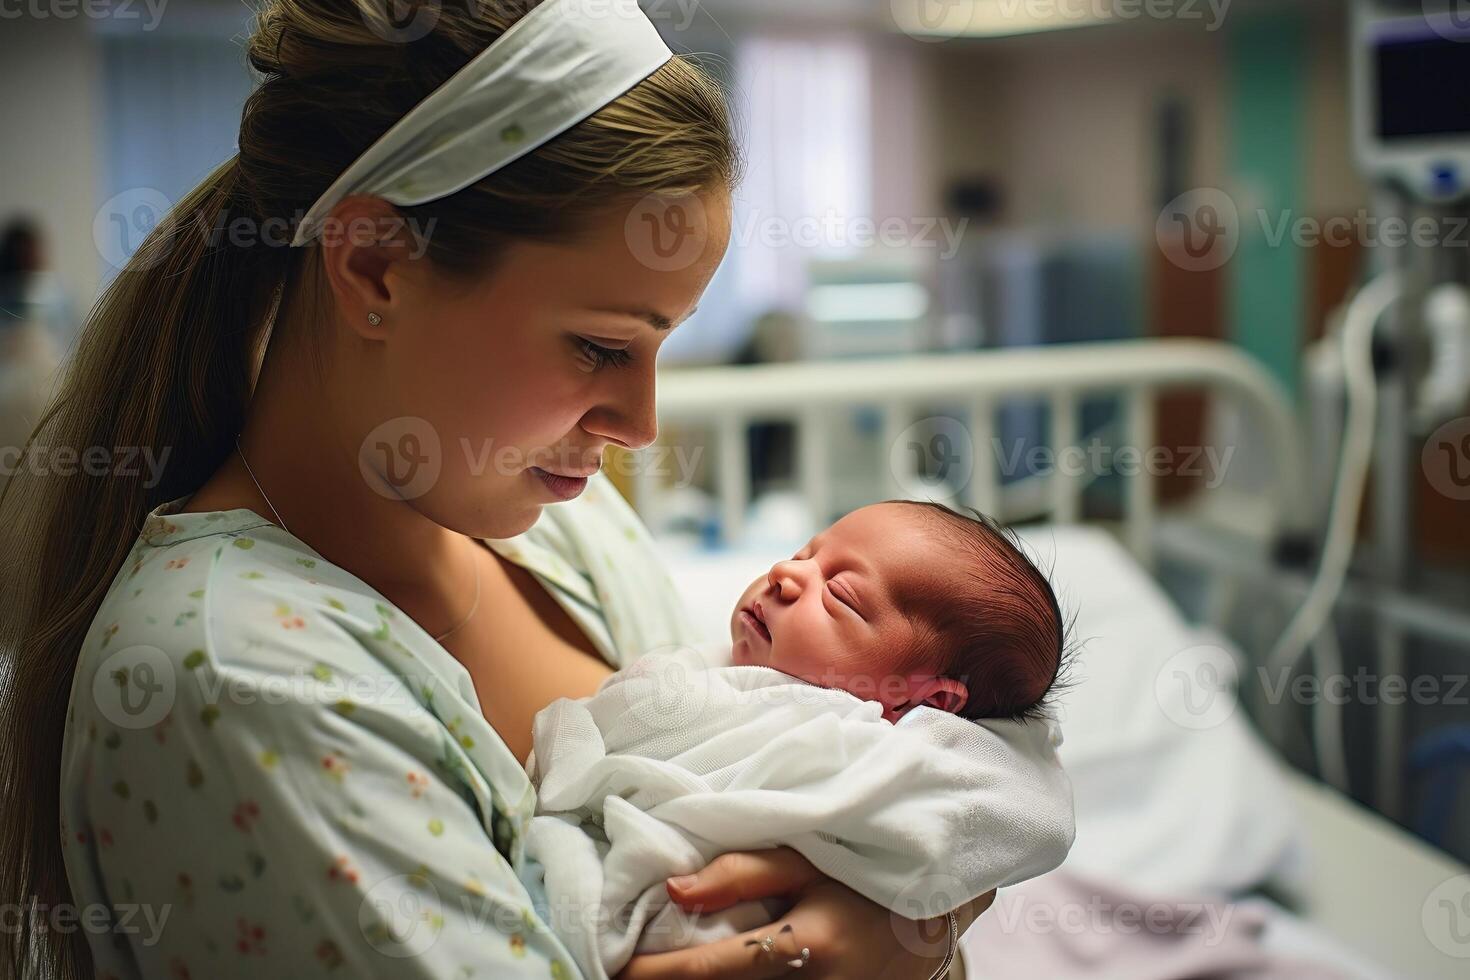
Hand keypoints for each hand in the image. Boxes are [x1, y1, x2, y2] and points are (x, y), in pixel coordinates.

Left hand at [615, 847, 995, 979]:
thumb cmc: (877, 864)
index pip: (707, 971)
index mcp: (805, 948)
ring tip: (668, 962)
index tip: (611, 968)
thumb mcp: (814, 853)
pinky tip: (721, 965)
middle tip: (634, 962)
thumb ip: (744, 870)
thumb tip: (672, 890)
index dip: (653, 974)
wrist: (947, 901)